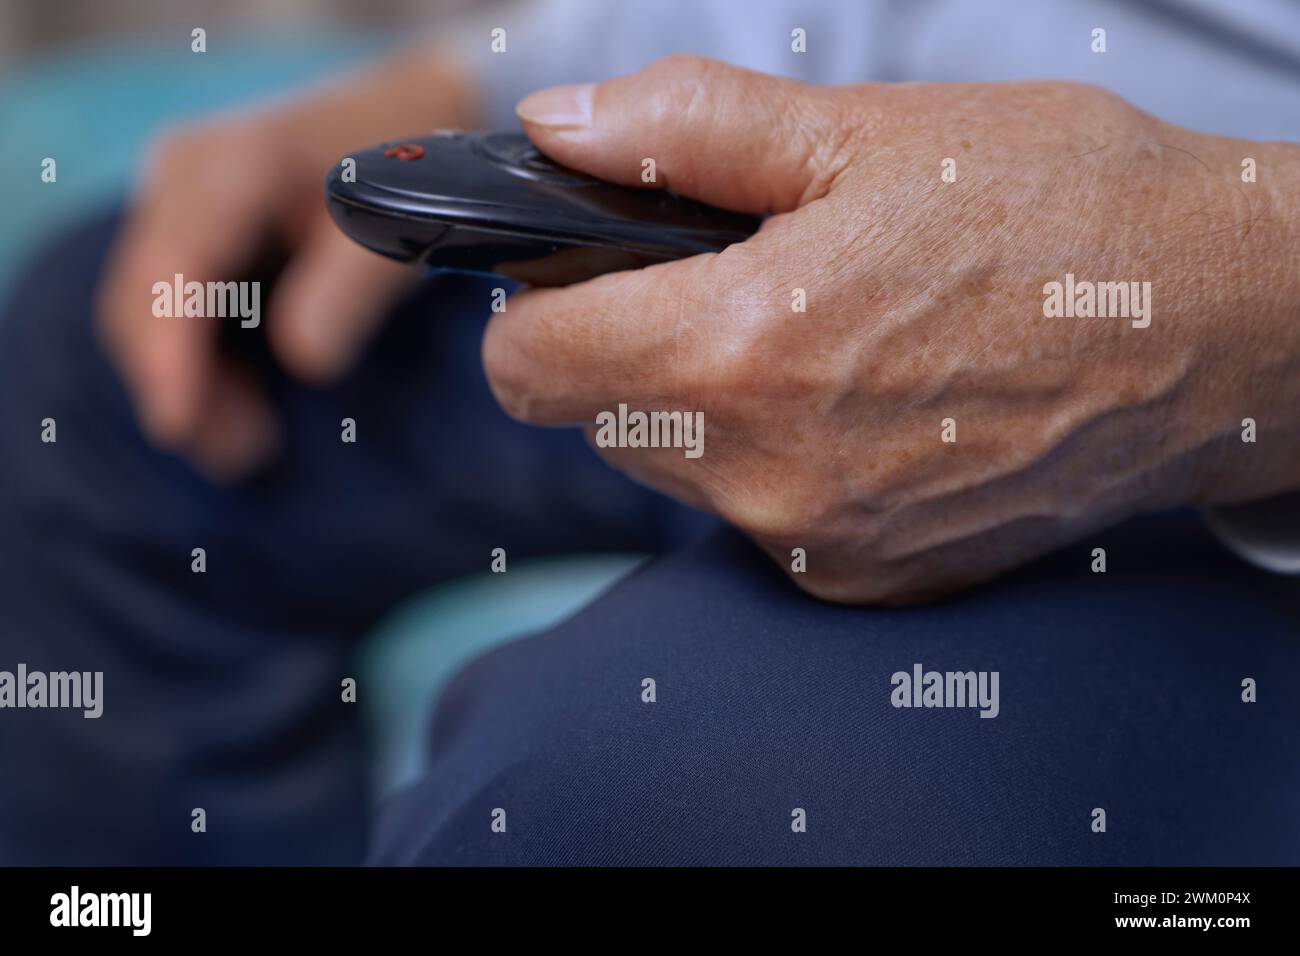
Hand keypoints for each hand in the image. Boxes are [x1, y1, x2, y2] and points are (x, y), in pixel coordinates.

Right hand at [96, 50, 476, 478]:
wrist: (401, 129)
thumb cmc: (402, 181)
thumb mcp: (396, 231)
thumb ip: (350, 290)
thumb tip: (304, 358)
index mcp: (230, 168)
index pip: (173, 270)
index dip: (168, 353)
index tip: (179, 424)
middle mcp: (184, 180)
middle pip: (143, 300)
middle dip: (180, 386)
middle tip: (243, 456)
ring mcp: (178, 207)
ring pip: (150, 314)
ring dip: (190, 388)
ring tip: (252, 447)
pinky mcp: (190, 238)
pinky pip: (172, 313)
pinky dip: (200, 370)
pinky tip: (245, 418)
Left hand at [487, 55, 1299, 602]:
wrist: (1220, 327)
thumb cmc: (1061, 212)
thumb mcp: (864, 135)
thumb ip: (683, 130)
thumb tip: (555, 129)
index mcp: (743, 352)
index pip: (528, 370)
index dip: (532, 313)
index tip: (578, 278)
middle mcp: (768, 476)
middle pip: (600, 424)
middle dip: (635, 352)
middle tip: (739, 285)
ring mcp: (821, 543)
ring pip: (680, 474)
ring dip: (712, 408)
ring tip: (824, 338)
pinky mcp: (870, 581)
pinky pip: (764, 520)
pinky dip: (783, 463)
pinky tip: (872, 406)